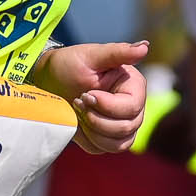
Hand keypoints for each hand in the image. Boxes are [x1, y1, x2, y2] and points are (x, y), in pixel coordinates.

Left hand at [42, 39, 151, 153]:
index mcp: (134, 86)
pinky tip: (78, 122)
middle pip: (125, 128)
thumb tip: (145, 47)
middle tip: (78, 101)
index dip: (106, 106)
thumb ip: (118, 52)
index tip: (85, 94)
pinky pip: (102, 149)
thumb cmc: (70, 65)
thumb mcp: (91, 56)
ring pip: (116, 144)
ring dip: (92, 130)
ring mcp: (123, 126)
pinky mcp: (108, 140)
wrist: (50, 82)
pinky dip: (86, 139)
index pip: (131, 108)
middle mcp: (134, 108)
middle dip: (95, 117)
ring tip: (78, 111)